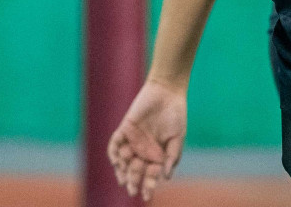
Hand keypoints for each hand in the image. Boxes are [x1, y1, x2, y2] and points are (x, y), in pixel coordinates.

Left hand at [107, 78, 187, 201]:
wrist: (167, 93)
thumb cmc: (175, 115)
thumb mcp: (177, 138)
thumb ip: (172, 157)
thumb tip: (166, 177)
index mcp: (156, 155)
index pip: (150, 175)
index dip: (148, 186)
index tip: (146, 197)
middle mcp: (143, 150)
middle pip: (135, 170)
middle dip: (132, 181)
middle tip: (131, 190)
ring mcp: (133, 140)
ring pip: (123, 160)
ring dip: (121, 170)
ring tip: (122, 179)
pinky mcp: (125, 129)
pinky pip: (115, 143)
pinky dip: (113, 152)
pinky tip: (116, 161)